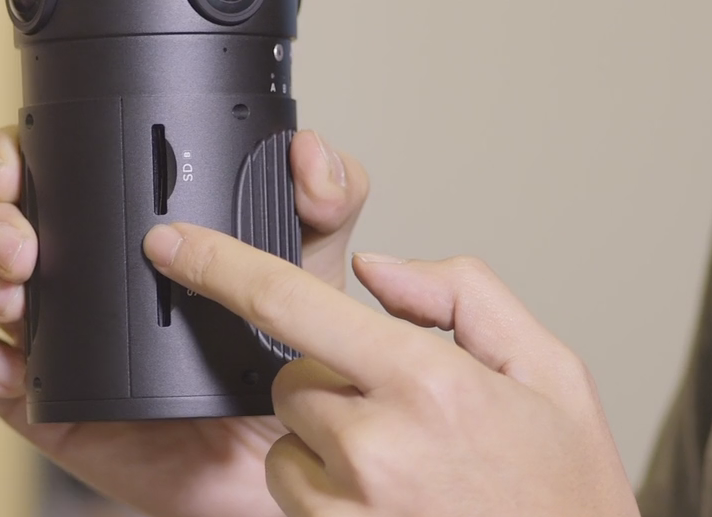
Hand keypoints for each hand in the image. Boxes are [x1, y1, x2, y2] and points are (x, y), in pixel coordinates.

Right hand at [0, 126, 368, 516]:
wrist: (260, 460)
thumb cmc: (275, 357)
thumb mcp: (304, 269)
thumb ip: (323, 203)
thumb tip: (309, 152)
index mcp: (116, 223)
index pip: (44, 165)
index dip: (13, 152)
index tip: (18, 163)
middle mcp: (69, 265)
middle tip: (21, 242)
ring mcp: (42, 326)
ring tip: (13, 297)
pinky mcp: (27, 391)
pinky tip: (5, 364)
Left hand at [142, 225, 640, 515]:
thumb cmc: (563, 492)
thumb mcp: (549, 370)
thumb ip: (462, 294)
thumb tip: (379, 271)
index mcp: (428, 383)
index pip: (289, 302)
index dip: (217, 265)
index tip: (172, 244)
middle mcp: (375, 445)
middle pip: (290, 375)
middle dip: (331, 379)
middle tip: (403, 413)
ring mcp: (345, 504)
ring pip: (288, 436)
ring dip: (325, 439)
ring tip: (401, 466)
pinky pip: (293, 490)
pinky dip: (323, 486)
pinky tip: (384, 499)